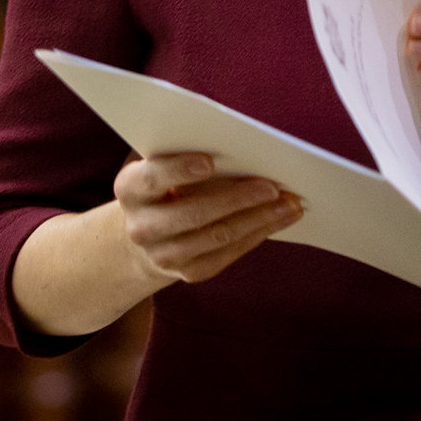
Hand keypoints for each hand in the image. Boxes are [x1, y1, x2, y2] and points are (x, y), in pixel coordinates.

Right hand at [111, 152, 302, 285]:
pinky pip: (228, 253)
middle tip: (273, 185)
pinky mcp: (189, 272)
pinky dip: (257, 234)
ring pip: (217, 236)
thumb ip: (188, 155)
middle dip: (237, 199)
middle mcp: (141, 227)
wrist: (147, 233)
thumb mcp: (163, 165)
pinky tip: (279, 219)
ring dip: (259, 218)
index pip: (152, 178)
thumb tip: (243, 148)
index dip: (179, 170)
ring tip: (290, 202)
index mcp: (130, 189)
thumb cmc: (166, 184)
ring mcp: (164, 255)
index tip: (210, 160)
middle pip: (192, 213)